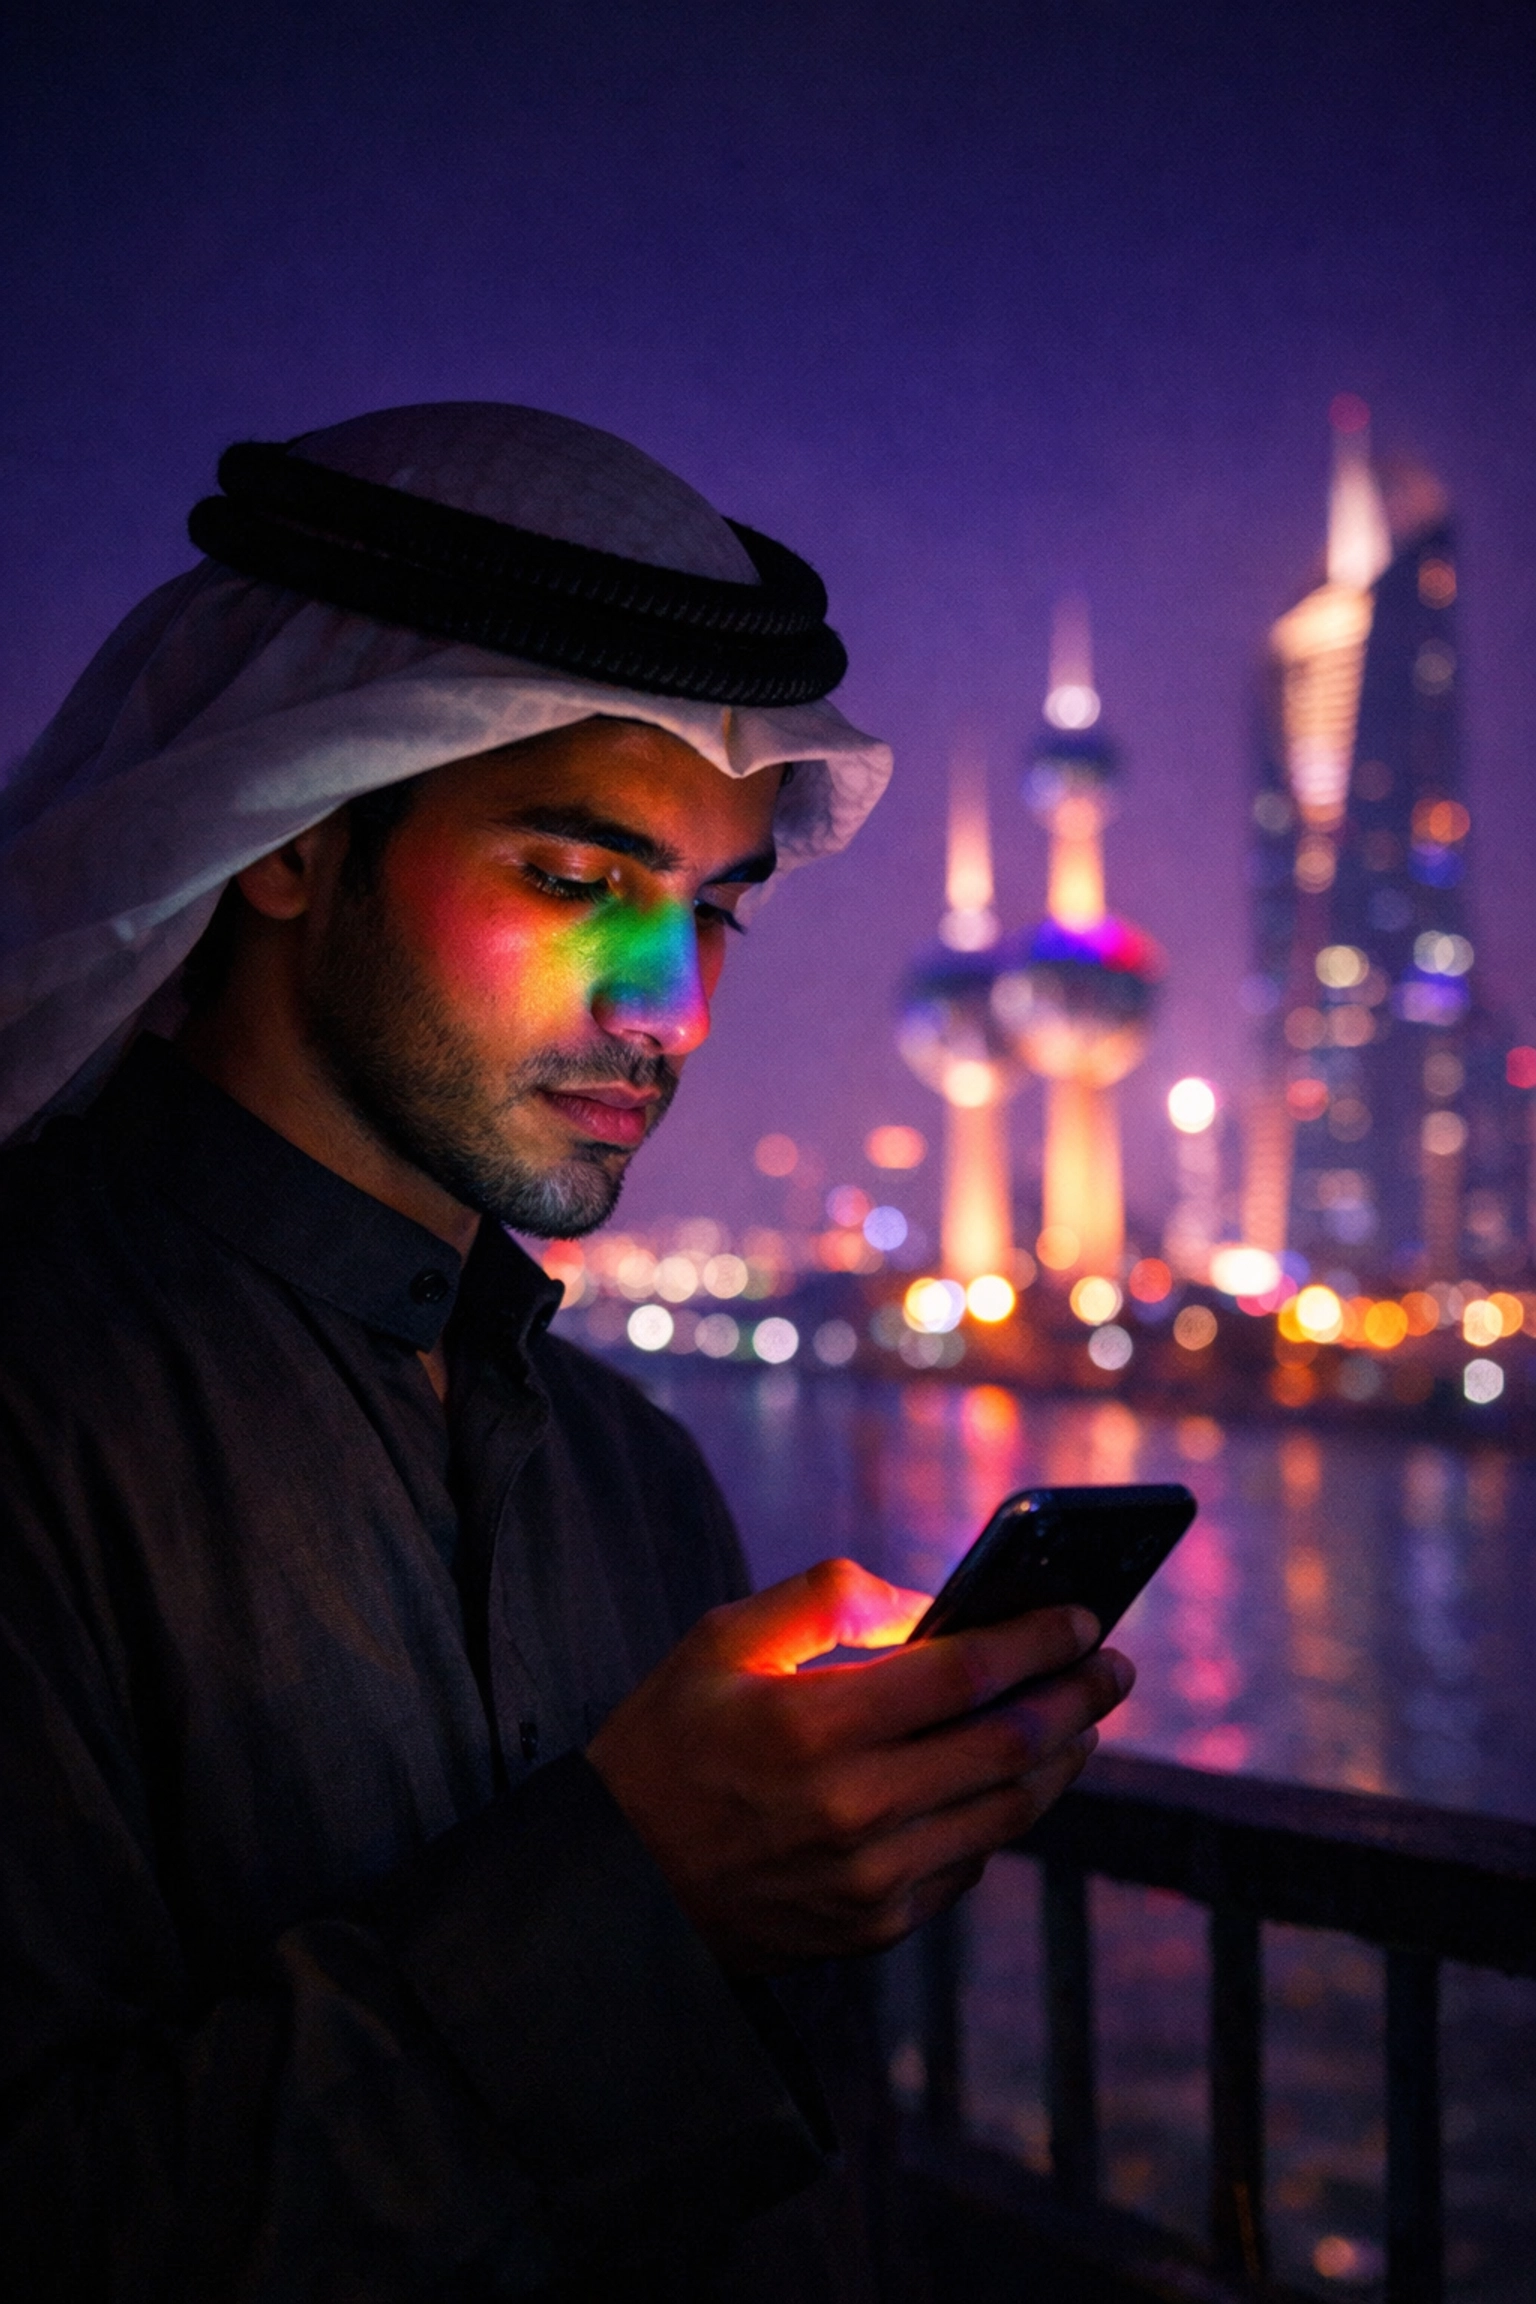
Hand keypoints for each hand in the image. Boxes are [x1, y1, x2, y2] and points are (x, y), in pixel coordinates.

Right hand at [587, 1558, 1132, 1972]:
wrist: (616, 1885)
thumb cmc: (669, 1741)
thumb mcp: (722, 1639)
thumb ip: (827, 1601)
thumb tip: (927, 1605)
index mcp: (812, 1724)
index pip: (965, 1672)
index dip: (1038, 1638)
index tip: (1084, 1614)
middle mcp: (851, 1808)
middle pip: (1007, 1743)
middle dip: (1078, 1696)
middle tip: (1112, 1665)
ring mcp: (869, 1878)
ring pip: (1006, 1810)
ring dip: (1061, 1759)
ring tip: (1084, 1721)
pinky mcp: (874, 1926)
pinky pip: (970, 1863)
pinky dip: (1002, 1815)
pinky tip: (1013, 1780)